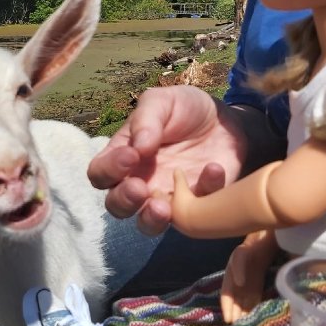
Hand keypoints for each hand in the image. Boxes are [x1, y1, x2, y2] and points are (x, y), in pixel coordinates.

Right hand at [87, 85, 246, 234]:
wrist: (224, 119)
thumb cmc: (184, 109)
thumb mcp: (163, 102)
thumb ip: (146, 119)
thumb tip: (138, 147)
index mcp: (124, 156)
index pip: (100, 173)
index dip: (108, 170)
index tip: (131, 156)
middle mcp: (140, 181)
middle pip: (117, 205)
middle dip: (124, 201)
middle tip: (140, 189)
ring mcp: (167, 197)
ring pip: (148, 224)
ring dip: (152, 220)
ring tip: (164, 208)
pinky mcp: (197, 204)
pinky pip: (197, 211)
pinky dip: (206, 191)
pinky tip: (213, 168)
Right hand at [221, 229, 279, 323]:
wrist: (260, 249)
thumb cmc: (247, 251)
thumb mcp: (239, 256)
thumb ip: (238, 269)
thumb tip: (239, 283)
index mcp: (228, 280)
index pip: (225, 297)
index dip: (226, 308)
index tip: (228, 319)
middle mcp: (236, 288)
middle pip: (234, 305)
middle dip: (235, 316)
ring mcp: (246, 291)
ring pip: (244, 307)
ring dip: (244, 317)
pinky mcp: (257, 292)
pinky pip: (254, 305)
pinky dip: (254, 312)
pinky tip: (256, 320)